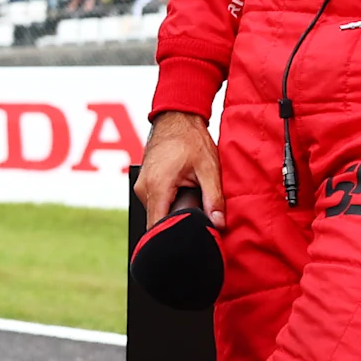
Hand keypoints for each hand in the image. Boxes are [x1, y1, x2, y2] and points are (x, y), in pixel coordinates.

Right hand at [137, 108, 221, 228]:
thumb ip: (214, 199)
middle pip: (156, 223)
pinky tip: (181, 195)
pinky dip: (167, 204)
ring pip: (155, 213)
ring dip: (172, 214)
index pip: (156, 228)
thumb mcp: (209, 169)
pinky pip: (154, 202)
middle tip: (196, 223)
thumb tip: (218, 224)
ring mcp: (141, 186)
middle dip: (175, 227)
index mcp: (157, 187)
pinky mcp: (144, 184)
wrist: (176, 117)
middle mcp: (144, 189)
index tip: (185, 244)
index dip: (170, 238)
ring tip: (190, 203)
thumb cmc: (192, 140)